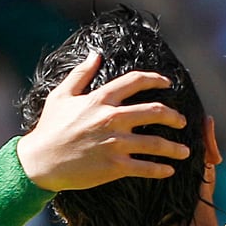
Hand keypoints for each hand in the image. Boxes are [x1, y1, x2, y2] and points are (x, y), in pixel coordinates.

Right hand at [17, 51, 189, 191]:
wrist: (39, 161)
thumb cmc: (50, 128)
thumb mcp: (61, 96)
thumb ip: (81, 74)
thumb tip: (96, 54)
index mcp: (100, 100)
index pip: (135, 82)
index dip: (156, 79)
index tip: (169, 83)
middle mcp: (111, 119)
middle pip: (155, 112)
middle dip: (174, 116)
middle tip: (183, 121)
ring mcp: (114, 144)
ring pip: (156, 143)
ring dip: (175, 148)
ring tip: (186, 152)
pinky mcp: (114, 166)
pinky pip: (145, 167)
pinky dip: (160, 169)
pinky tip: (169, 170)